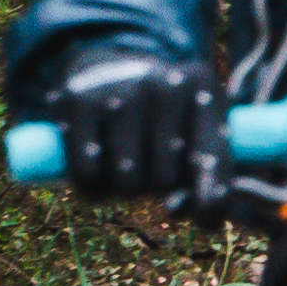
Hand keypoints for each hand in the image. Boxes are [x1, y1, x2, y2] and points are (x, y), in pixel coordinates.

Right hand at [57, 53, 219, 205]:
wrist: (107, 67)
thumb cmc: (163, 113)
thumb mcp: (196, 125)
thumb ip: (208, 172)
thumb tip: (192, 214)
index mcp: (201, 85)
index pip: (211, 152)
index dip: (211, 193)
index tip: (208, 219)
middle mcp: (162, 82)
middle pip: (166, 178)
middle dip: (158, 186)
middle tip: (151, 166)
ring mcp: (117, 88)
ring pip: (126, 180)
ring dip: (125, 189)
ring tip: (126, 165)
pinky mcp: (75, 100)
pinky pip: (87, 173)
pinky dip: (92, 186)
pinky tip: (99, 168)